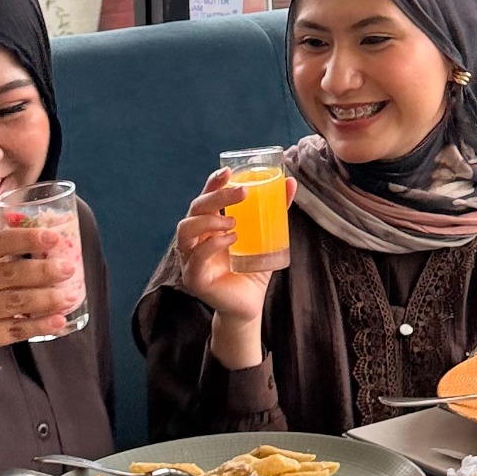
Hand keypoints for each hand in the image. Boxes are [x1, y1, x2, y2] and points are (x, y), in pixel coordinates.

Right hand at [0, 227, 82, 366]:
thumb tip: (48, 243)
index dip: (25, 239)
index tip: (53, 238)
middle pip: (7, 274)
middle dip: (42, 271)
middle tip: (68, 269)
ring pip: (13, 302)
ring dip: (46, 299)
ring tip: (69, 296)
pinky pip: (13, 329)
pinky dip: (39, 324)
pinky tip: (58, 320)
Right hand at [175, 168, 298, 321]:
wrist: (250, 305)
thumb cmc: (254, 269)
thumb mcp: (268, 237)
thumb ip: (276, 211)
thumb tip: (290, 182)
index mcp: (210, 225)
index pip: (206, 197)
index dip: (213, 182)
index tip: (229, 171)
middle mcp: (196, 239)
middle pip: (195, 209)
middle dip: (216, 196)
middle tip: (242, 192)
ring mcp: (191, 258)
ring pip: (185, 230)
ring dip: (209, 219)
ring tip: (233, 221)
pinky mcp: (194, 278)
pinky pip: (195, 257)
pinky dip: (212, 245)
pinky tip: (231, 240)